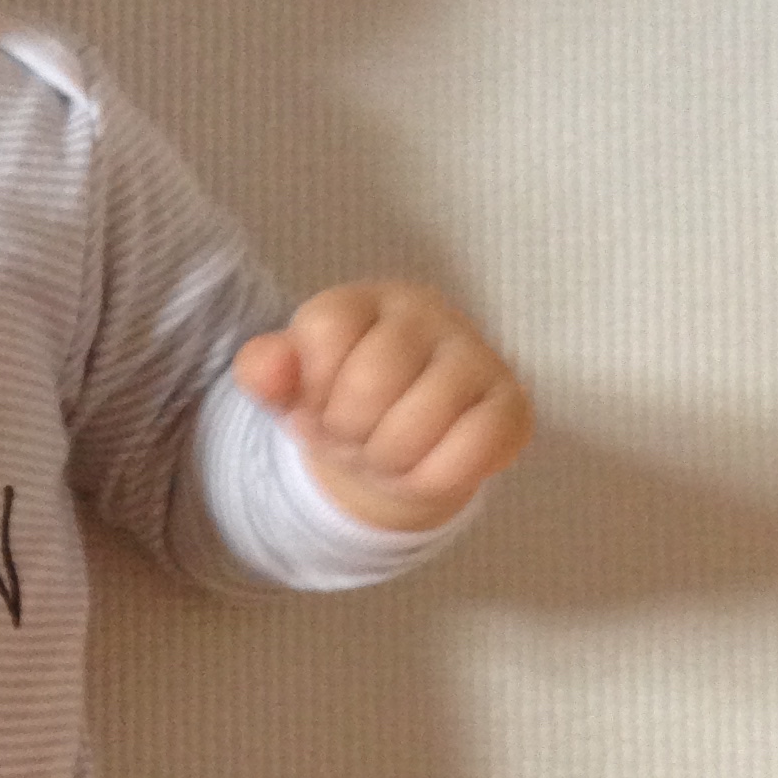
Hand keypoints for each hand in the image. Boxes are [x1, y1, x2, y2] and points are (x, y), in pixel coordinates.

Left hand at [231, 282, 532, 531]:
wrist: (399, 452)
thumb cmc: (342, 407)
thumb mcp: (292, 390)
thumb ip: (266, 371)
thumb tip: (267, 365)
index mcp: (366, 300)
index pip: (324, 329)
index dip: (311, 386)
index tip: (321, 399)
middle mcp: (428, 314)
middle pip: (369, 382)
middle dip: (348, 430)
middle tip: (356, 434)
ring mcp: (477, 356)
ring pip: (416, 424)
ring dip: (387, 459)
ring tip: (388, 450)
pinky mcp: (511, 406)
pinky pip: (468, 452)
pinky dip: (432, 477)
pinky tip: (426, 467)